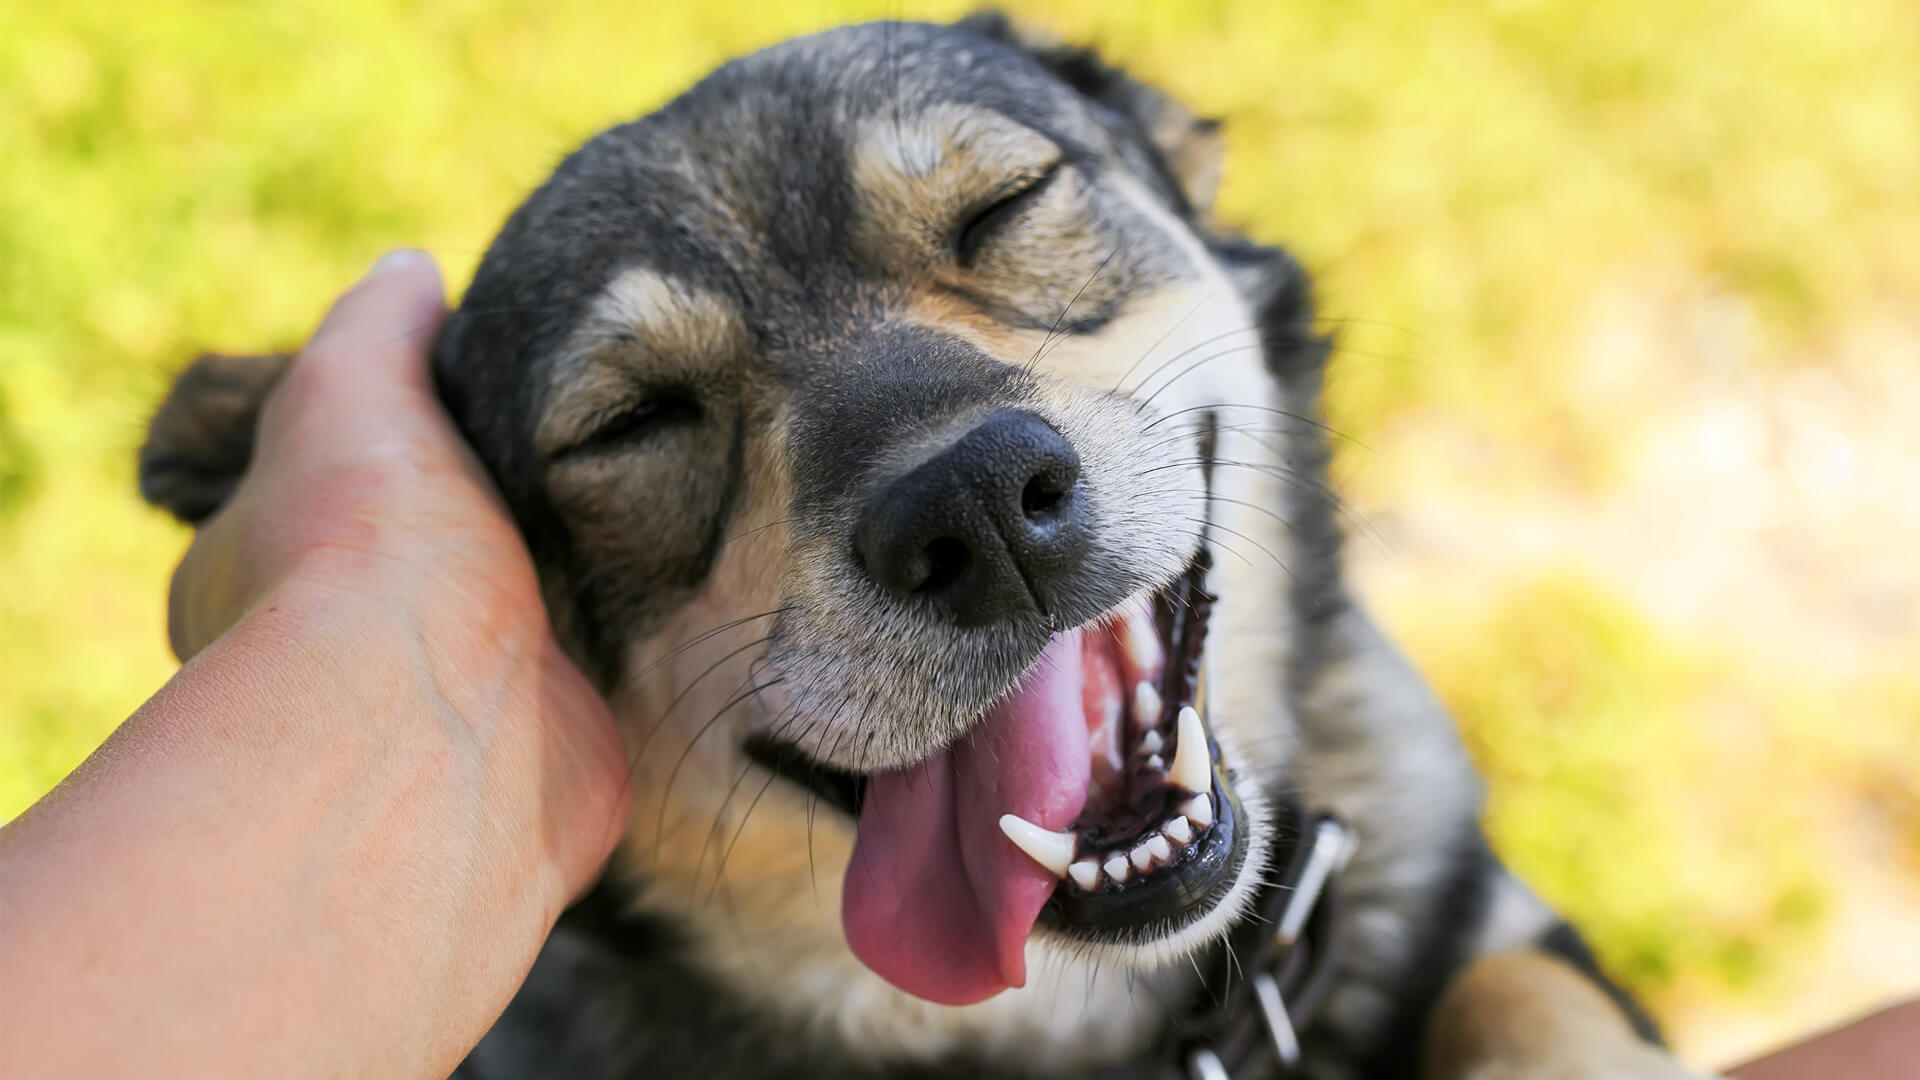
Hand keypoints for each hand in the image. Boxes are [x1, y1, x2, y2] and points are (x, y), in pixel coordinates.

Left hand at [0, 251, 628, 1079]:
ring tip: (661, 488)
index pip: (319, 489)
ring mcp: (451, 709)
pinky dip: (635, 641)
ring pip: (521, 620)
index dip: (387, 444)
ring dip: (578, 576)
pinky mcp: (554, 747)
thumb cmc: (368, 555)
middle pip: (431, 557)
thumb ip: (380, 326)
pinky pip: (600, 679)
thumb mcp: (351, 389)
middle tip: (588, 440)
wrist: (447, 727)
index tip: (469, 396)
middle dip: (499, 512)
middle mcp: (345, 654)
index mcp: (259, 569)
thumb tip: (413, 270)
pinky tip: (687, 580)